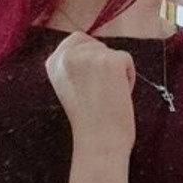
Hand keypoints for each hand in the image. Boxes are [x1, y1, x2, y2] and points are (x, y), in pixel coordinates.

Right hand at [45, 31, 136, 156]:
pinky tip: (117, 97)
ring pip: (113, 54)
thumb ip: (75, 66)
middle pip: (98, 45)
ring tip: (106, 98)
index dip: (92, 58)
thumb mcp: (70, 87)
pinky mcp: (110, 60)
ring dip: (116, 74)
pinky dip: (129, 78)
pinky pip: (127, 60)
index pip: (78, 39)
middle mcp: (67, 55)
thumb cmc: (88, 122)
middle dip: (104, 66)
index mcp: (53, 62)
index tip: (91, 84)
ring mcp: (88, 55)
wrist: (98, 143)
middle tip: (99, 95)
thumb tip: (93, 48)